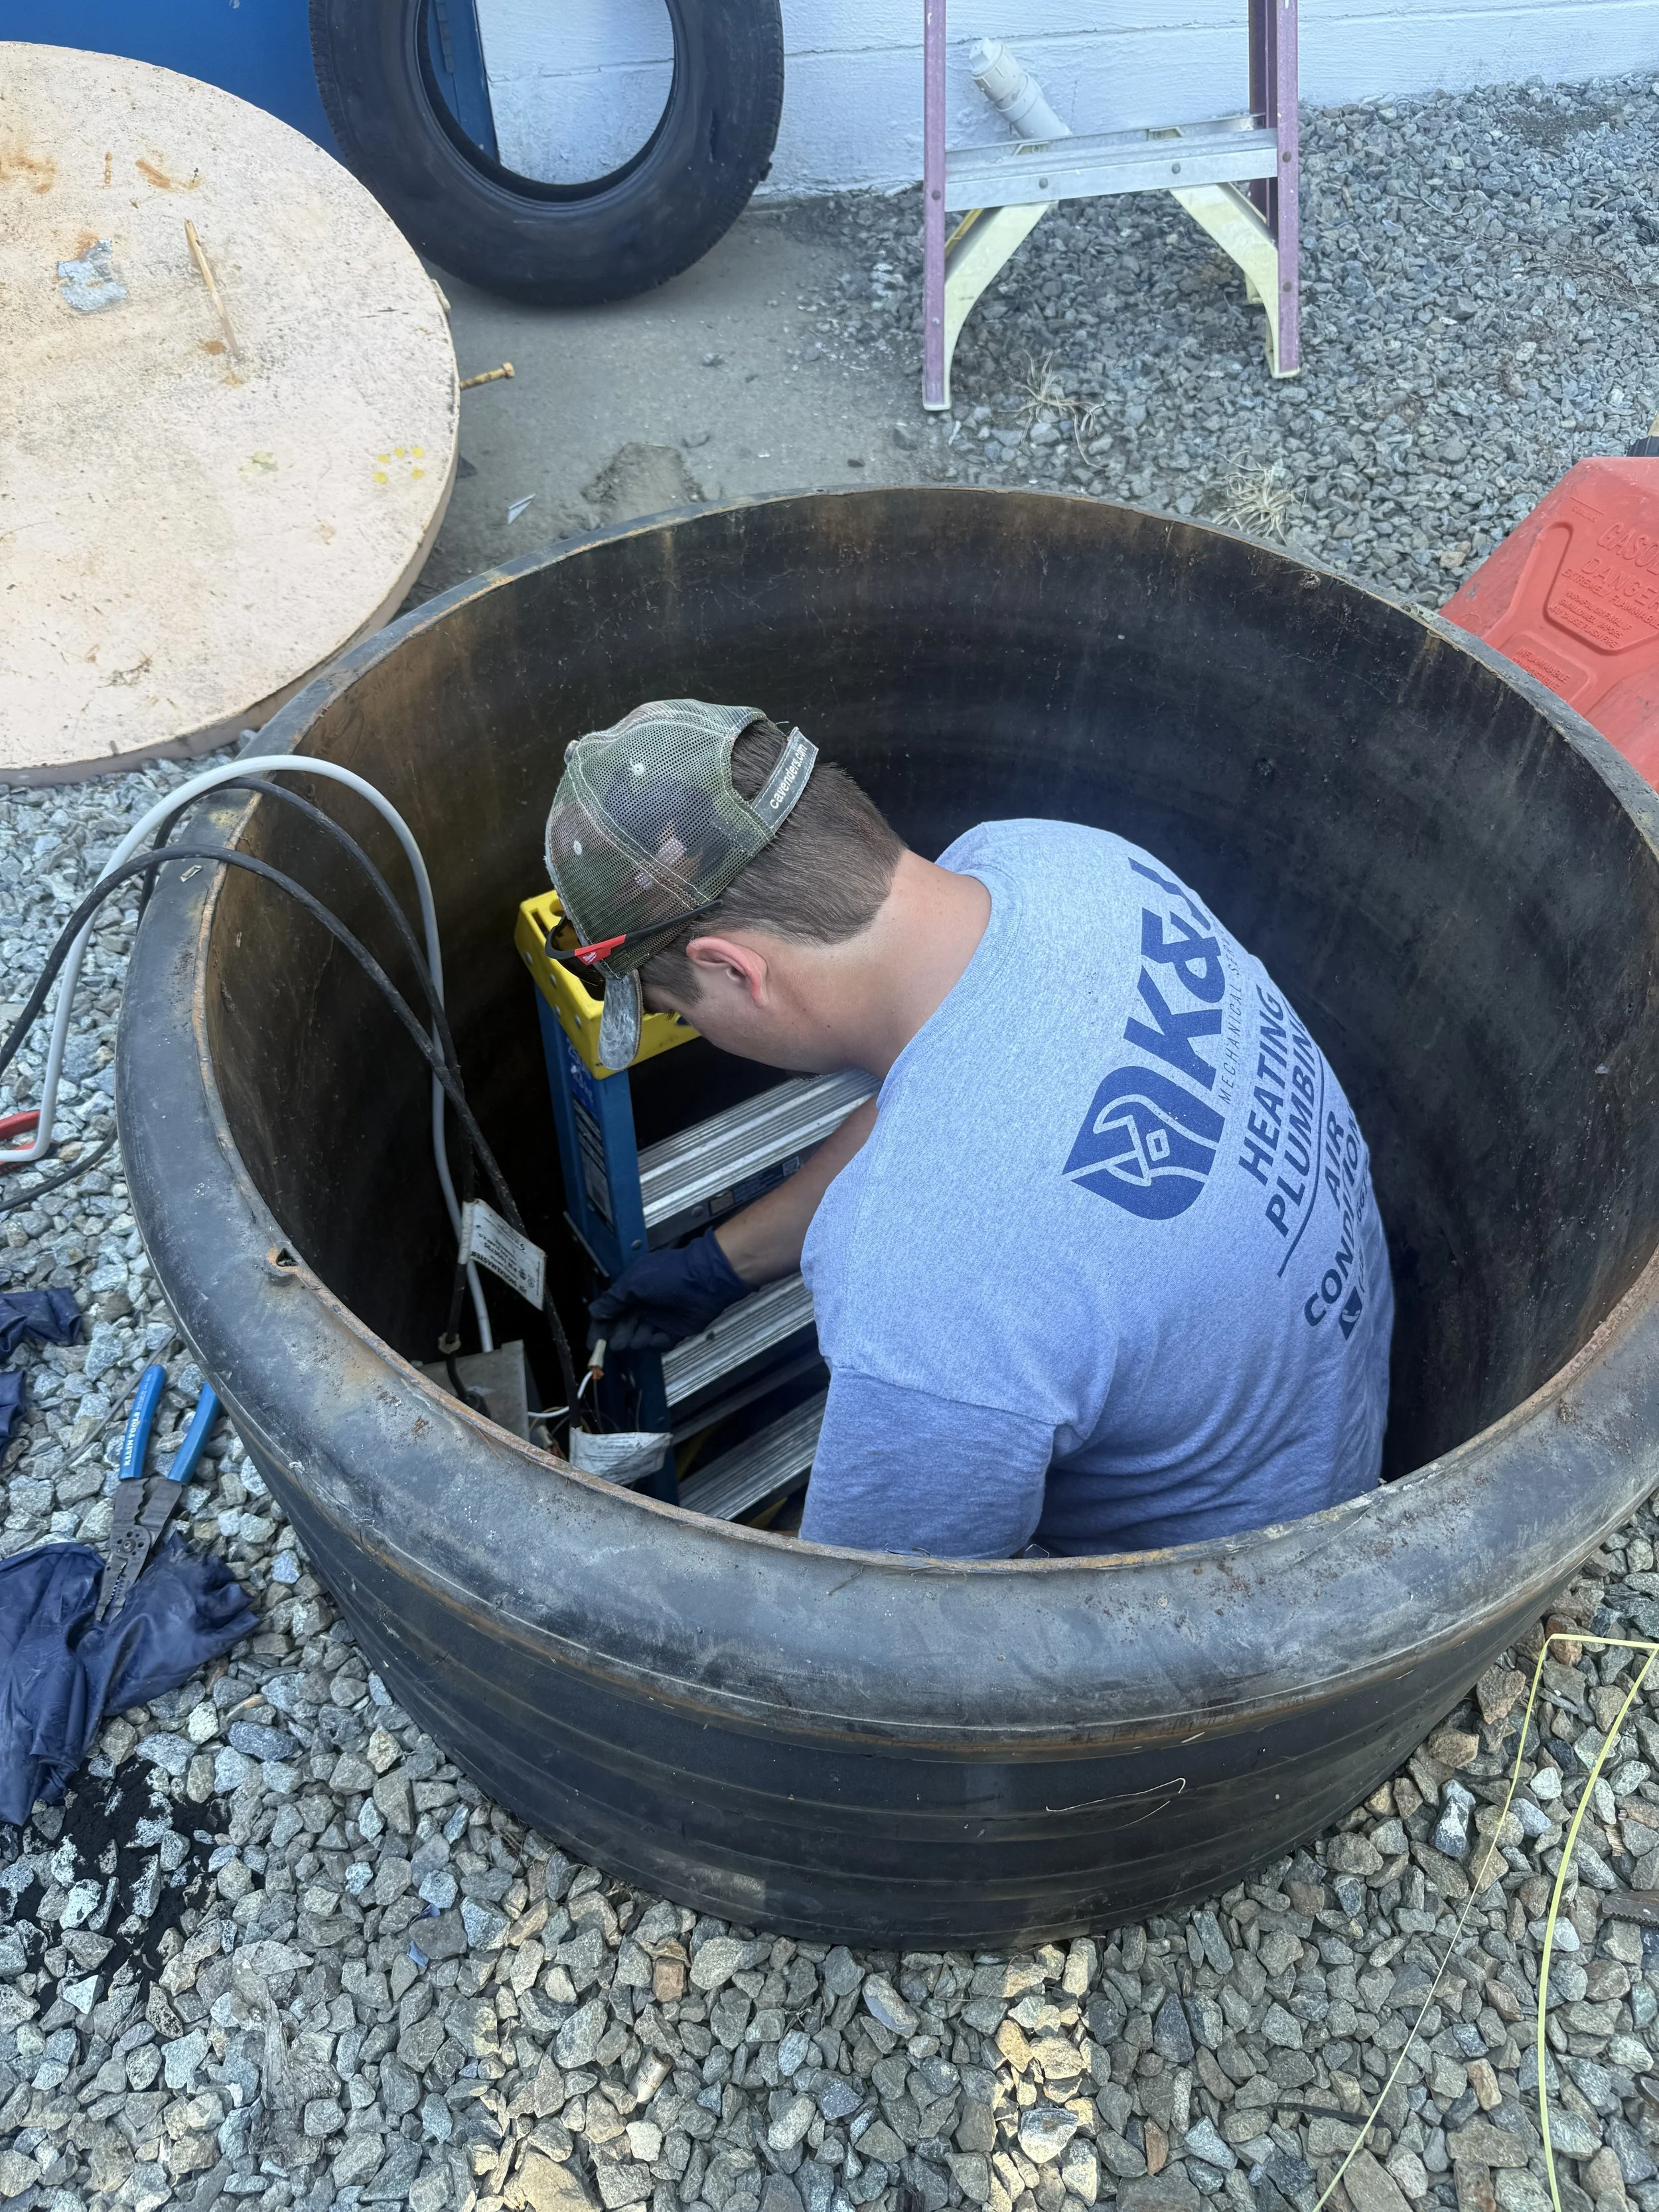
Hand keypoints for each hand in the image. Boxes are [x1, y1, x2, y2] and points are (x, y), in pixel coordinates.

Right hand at [588, 1229, 747, 1352]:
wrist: (705, 1280)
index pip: (611, 1311)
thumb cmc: (667, 1276)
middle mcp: (644, 1305)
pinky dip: (658, 1342)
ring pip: (641, 1336)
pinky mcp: (676, 1330)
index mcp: (633, 1290)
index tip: (592, 1343)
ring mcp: (660, 1318)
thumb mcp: (634, 1283)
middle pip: (624, 1326)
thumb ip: (613, 1300)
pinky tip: (657, 1336)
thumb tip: (593, 1311)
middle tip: (617, 1343)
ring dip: (637, 1339)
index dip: (600, 1326)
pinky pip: (662, 1342)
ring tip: (638, 1338)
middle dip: (618, 1336)